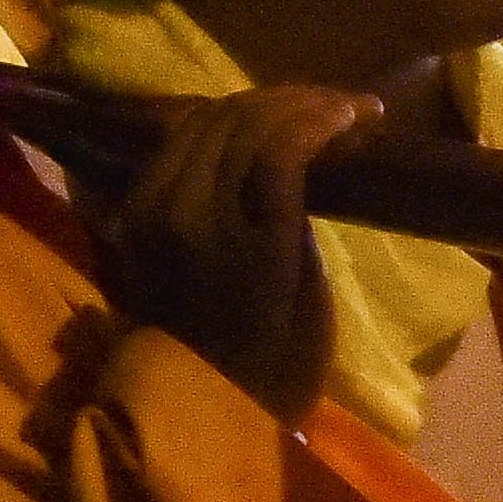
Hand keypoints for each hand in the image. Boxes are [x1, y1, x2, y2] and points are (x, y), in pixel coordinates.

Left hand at [108, 84, 367, 418]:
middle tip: (341, 105)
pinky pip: (179, 140)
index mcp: (241, 241)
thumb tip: (306, 163)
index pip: (277, 145)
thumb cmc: (274, 364)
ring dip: (257, 104)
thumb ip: (297, 218)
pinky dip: (219, 122)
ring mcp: (154, 206)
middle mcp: (188, 211)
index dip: (322, 115)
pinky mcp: (138, 208)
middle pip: (237, 121)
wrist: (193, 401)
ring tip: (302, 108)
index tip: (364, 111)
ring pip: (204, 120)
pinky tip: (253, 125)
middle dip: (295, 100)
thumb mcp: (307, 293)